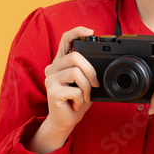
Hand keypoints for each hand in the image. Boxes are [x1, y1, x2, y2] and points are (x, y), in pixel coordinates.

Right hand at [27, 26, 99, 152]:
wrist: (65, 121)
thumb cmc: (76, 101)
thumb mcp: (85, 83)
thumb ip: (88, 71)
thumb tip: (102, 63)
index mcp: (61, 63)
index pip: (66, 40)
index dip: (77, 31)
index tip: (90, 31)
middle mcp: (53, 68)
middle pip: (75, 56)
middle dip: (91, 71)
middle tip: (95, 85)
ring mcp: (50, 79)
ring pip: (76, 72)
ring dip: (87, 87)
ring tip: (84, 97)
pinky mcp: (52, 92)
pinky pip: (75, 90)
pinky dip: (81, 98)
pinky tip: (76, 103)